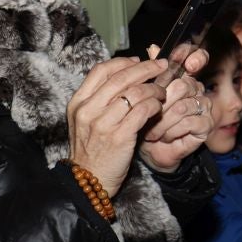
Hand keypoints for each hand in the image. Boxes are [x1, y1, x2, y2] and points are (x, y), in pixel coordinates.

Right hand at [67, 56, 171, 196]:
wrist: (88, 180)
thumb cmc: (93, 148)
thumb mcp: (87, 120)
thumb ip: (101, 99)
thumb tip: (128, 74)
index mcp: (78, 102)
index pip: (101, 70)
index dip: (123, 62)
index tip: (139, 61)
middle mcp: (88, 110)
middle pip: (120, 77)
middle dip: (145, 69)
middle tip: (161, 66)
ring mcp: (103, 123)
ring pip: (135, 92)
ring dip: (154, 88)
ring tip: (163, 91)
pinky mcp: (119, 136)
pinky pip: (143, 111)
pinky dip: (154, 105)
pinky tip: (159, 106)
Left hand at [137, 44, 212, 173]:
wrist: (150, 149)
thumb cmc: (145, 120)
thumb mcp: (142, 95)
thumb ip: (149, 72)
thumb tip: (153, 47)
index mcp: (183, 77)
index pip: (198, 59)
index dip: (196, 58)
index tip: (190, 63)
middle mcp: (196, 88)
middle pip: (181, 85)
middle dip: (159, 103)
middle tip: (147, 114)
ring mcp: (203, 106)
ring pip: (181, 106)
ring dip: (162, 121)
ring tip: (151, 130)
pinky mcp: (205, 125)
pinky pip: (187, 122)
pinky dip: (171, 131)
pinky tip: (163, 136)